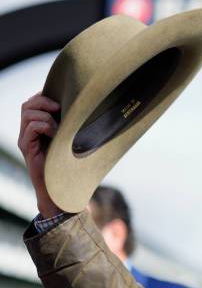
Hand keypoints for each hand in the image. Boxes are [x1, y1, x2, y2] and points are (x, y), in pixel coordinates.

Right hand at [18, 92, 62, 217]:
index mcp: (38, 128)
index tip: (63, 99)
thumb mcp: (72, 142)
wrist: (61, 191)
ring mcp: (26, 140)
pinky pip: (31, 127)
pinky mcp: (27, 148)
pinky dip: (44, 126)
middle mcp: (28, 132)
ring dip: (46, 115)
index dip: (45, 96)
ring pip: (28, 113)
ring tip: (59, 127)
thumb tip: (89, 112)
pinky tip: (55, 134)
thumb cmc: (70, 167)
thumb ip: (72, 128)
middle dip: (44, 101)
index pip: (34, 103)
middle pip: (29, 105)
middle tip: (60, 107)